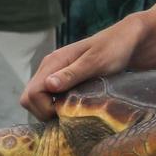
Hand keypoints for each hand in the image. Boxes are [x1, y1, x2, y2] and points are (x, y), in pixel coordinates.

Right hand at [20, 15, 145, 118]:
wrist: (127, 40)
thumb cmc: (114, 49)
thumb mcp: (96, 63)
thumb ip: (72, 74)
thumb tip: (48, 86)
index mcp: (53, 63)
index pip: (31, 94)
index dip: (45, 109)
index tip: (66, 113)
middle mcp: (49, 67)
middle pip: (29, 98)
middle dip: (44, 112)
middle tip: (67, 116)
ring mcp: (54, 73)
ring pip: (37, 99)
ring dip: (50, 110)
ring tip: (72, 112)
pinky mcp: (62, 78)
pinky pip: (49, 97)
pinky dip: (56, 106)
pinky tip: (73, 108)